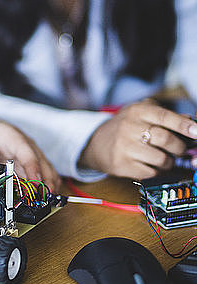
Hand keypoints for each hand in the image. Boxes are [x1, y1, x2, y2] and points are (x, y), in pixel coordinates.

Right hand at [79, 100, 196, 179]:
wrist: (96, 143)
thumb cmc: (125, 127)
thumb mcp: (140, 113)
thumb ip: (164, 114)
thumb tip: (190, 120)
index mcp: (137, 111)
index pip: (164, 116)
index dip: (183, 124)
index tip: (196, 131)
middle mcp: (129, 127)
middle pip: (165, 139)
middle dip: (179, 148)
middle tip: (181, 150)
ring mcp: (124, 147)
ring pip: (161, 159)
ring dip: (169, 162)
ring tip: (164, 159)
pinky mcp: (121, 165)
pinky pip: (151, 172)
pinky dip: (156, 171)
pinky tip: (151, 165)